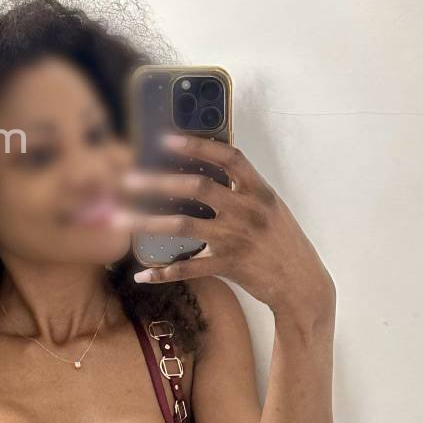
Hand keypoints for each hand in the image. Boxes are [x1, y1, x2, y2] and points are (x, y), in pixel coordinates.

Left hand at [116, 134, 334, 321]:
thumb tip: (208, 174)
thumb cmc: (284, 243)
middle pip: (197, 187)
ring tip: (120, 218)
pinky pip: (189, 268)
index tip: (167, 138)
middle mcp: (247, 211)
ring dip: (147, 221)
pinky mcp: (228, 266)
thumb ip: (245, 191)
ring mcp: (236, 238)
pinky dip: (163, 272)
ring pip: (183, 225)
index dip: (198, 145)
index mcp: (259, 191)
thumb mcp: (271, 209)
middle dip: (158, 181)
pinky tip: (142, 274)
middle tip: (128, 179)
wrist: (302, 284)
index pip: (228, 157)